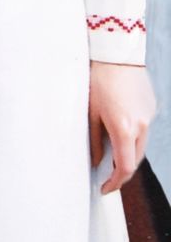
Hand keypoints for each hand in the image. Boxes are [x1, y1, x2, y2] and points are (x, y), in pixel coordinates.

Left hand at [89, 61, 154, 193]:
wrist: (116, 53)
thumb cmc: (97, 79)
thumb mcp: (90, 111)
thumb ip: (94, 139)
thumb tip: (96, 162)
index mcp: (123, 129)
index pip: (125, 168)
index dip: (115, 183)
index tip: (105, 188)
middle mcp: (141, 126)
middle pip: (135, 159)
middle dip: (121, 171)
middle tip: (106, 174)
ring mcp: (149, 117)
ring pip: (141, 146)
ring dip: (128, 153)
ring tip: (110, 153)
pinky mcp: (151, 107)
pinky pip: (143, 129)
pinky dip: (133, 135)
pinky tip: (119, 127)